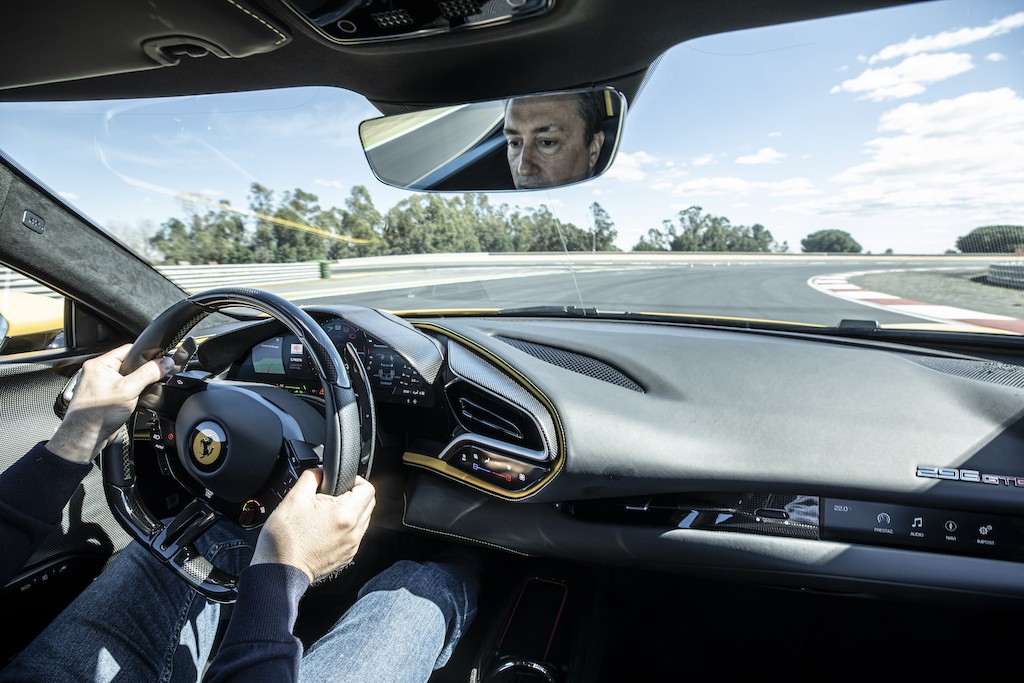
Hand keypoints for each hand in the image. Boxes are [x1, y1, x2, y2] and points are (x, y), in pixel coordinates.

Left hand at [46, 344, 172, 463]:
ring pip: (126, 379)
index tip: (159, 360)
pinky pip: (122, 390)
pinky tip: (134, 404)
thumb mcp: (129, 389)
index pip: (128, 349)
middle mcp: (97, 373)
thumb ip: (148, 374)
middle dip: (141, 374)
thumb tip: (164, 362)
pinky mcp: (104, 398)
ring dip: (137, 387)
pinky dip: (131, 396)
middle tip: (149, 381)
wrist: (87, 436)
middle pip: (128, 365)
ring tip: (139, 395)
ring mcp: (100, 385)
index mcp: (99, 364)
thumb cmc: (98, 414)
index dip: (145, 354)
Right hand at [251, 470, 375, 582]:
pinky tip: (326, 528)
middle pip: (368, 504)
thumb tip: (319, 470)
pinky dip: (346, 528)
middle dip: (354, 494)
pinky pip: (354, 536)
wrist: (279, 571)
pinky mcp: (346, 557)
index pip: (368, 488)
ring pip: (363, 520)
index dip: (356, 480)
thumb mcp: (294, 498)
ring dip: (351, 511)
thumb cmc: (284, 540)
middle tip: (332, 495)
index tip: (341, 481)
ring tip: (327, 512)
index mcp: (346, 514)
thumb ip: (311, 477)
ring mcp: (351, 547)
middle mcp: (354, 532)